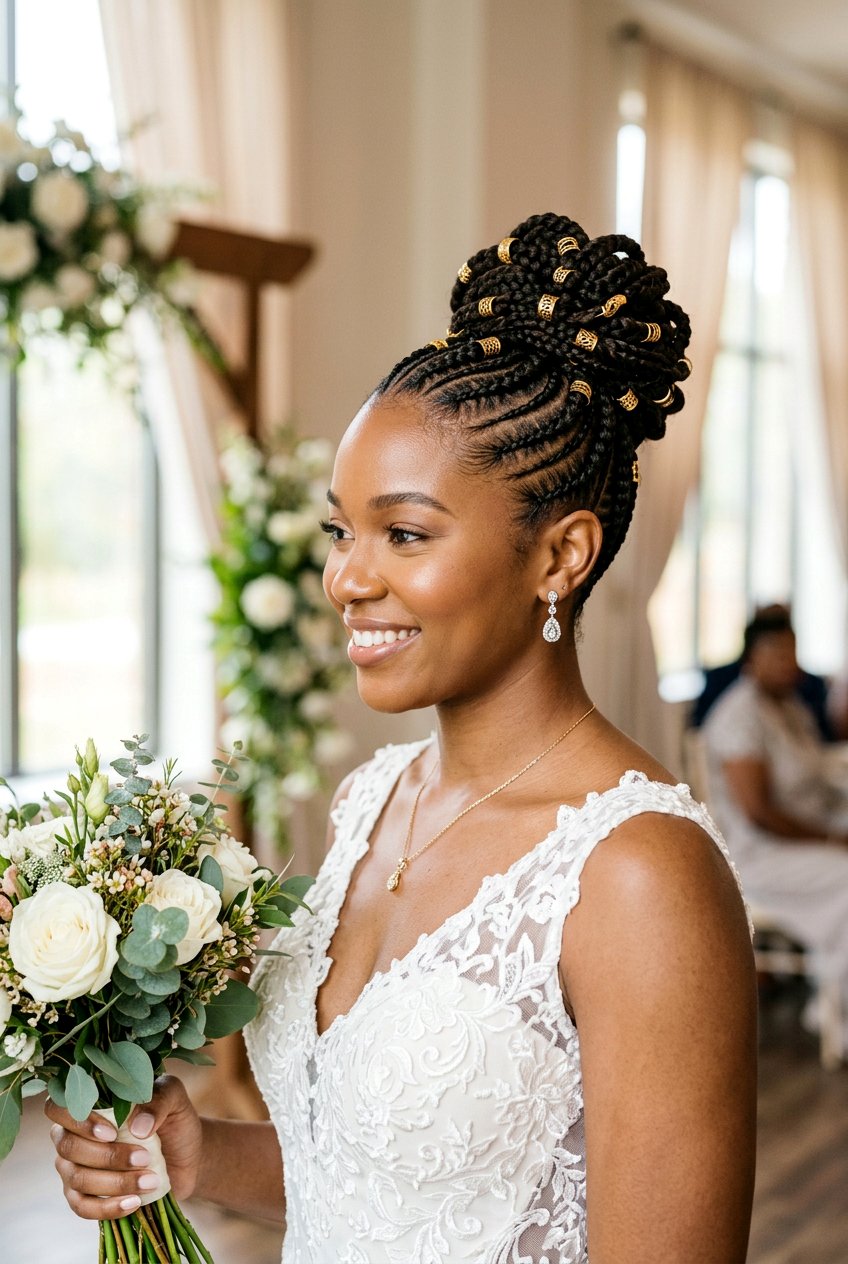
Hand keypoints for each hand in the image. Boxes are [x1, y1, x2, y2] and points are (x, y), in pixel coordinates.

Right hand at [45, 1075, 202, 1220]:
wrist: (187, 1156)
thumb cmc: (173, 1119)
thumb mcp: (173, 1098)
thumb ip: (157, 1101)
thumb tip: (137, 1127)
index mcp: (87, 1105)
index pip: (57, 1108)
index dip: (78, 1121)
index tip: (111, 1132)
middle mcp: (72, 1136)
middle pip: (68, 1147)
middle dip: (107, 1156)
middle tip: (144, 1157)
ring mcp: (74, 1168)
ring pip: (77, 1178)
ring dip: (114, 1182)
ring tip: (150, 1180)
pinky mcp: (84, 1197)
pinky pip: (83, 1207)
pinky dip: (108, 1207)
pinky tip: (134, 1202)